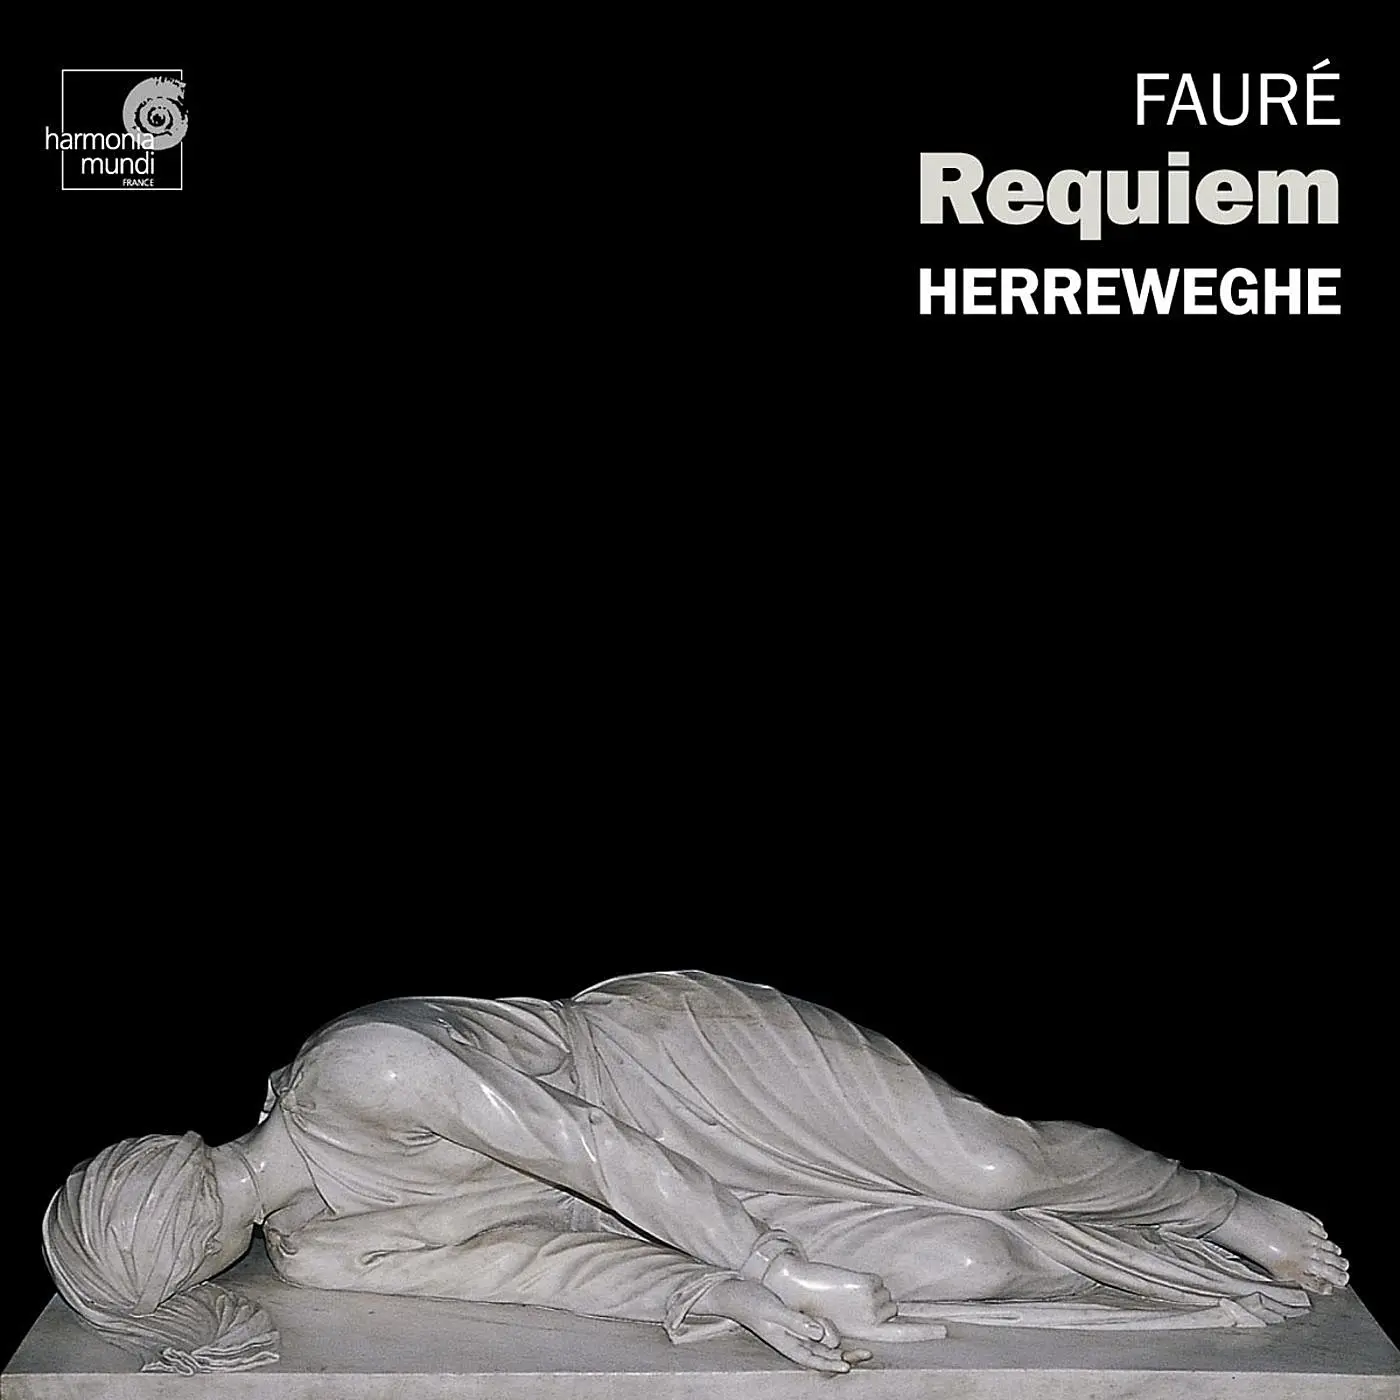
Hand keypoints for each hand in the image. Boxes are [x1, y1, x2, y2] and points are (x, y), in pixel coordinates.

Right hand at [696, 1278, 873, 1373]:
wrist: (734, 1291)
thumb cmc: (750, 1301)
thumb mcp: (773, 1310)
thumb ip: (795, 1322)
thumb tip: (818, 1334)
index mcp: (786, 1343)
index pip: (813, 1360)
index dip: (831, 1364)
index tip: (848, 1366)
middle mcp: (792, 1340)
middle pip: (822, 1355)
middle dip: (844, 1357)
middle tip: (867, 1354)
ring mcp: (793, 1332)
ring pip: (821, 1345)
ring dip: (839, 1348)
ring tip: (860, 1347)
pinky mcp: (793, 1321)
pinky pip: (815, 1332)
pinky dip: (828, 1334)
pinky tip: (838, 1332)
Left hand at [764, 1257, 948, 1341]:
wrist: (795, 1287)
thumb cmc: (816, 1307)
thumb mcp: (842, 1323)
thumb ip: (865, 1323)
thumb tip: (889, 1315)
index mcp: (866, 1334)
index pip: (903, 1335)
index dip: (926, 1333)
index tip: (946, 1331)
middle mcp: (873, 1321)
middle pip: (894, 1308)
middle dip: (880, 1304)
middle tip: (855, 1302)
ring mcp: (870, 1302)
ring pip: (885, 1293)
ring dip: (872, 1292)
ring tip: (847, 1294)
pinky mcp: (865, 1284)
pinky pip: (877, 1281)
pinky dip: (867, 1280)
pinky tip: (847, 1284)